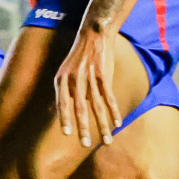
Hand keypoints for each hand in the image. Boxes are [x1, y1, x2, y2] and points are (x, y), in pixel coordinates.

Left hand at [54, 26, 122, 147]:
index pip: (62, 103)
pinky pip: (109, 98)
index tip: (67, 133)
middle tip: (84, 144)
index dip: (65, 118)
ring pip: (97, 106)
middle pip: (79, 108)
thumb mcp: (65, 71)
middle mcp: (74, 79)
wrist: (93, 35)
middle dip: (83, 128)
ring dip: (102, 125)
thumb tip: (61, 110)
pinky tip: (117, 123)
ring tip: (106, 140)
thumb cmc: (79, 56)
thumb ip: (65, 90)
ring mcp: (90, 77)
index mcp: (61, 79)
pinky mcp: (104, 75)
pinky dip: (113, 111)